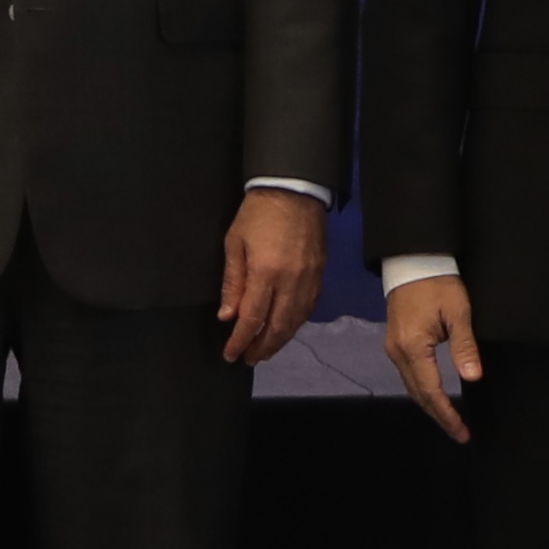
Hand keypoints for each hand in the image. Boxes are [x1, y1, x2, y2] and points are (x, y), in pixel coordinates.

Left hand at [218, 189, 328, 364]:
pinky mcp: (321, 274)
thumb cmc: (258, 213)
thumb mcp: (234, 244)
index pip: (252, 319)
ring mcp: (309, 279)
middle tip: (249, 358)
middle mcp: (291, 281)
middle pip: (278, 327)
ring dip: (280, 340)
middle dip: (262, 348)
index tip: (231, 354)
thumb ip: (233, 283)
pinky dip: (296, 323)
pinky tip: (286, 327)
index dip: (240, 341)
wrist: (294, 189)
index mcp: (266, 273)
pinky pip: (309, 308)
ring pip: (296, 321)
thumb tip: (227, 316)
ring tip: (266, 349)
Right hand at [387, 275, 487, 440]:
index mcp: (413, 347)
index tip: (462, 431)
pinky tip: (436, 397)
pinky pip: (409, 376)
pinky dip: (424, 391)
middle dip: (439, 416)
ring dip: (431, 406)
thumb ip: (464, 347)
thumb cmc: (439, 284)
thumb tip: (473, 379)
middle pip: (418, 394)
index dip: (447, 413)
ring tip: (450, 420)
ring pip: (412, 387)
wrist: (412, 261)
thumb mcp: (458, 313)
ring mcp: (393, 348)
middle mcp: (398, 353)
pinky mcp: (395, 343)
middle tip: (460, 434)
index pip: (432, 390)